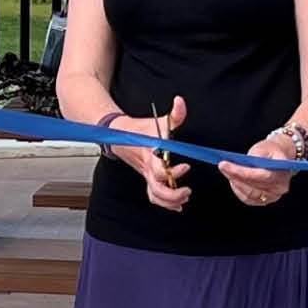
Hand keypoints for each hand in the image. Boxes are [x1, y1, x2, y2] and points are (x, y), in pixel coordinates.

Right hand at [110, 96, 192, 210]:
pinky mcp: (147, 179)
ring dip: (169, 202)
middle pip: (158, 190)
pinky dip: (165, 203)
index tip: (186, 167)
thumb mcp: (159, 121)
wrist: (119, 135)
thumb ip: (174, 114)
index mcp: (151, 155)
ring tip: (184, 198)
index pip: (161, 170)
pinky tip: (177, 205)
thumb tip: (180, 101)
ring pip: (154, 196)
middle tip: (187, 191)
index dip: (174, 172)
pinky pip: (153, 196)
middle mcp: (148, 168)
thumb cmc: (140, 130)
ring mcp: (146, 175)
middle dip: (173, 194)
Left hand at [222, 125, 305, 207]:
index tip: (225, 164)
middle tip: (223, 166)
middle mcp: (279, 187)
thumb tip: (236, 164)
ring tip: (227, 172)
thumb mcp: (263, 147)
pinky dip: (238, 190)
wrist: (280, 157)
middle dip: (234, 176)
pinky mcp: (265, 200)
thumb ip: (253, 157)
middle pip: (253, 186)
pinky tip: (233, 180)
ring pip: (249, 194)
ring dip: (235, 183)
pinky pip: (248, 199)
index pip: (260, 176)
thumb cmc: (272, 151)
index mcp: (281, 172)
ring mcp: (273, 196)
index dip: (240, 172)